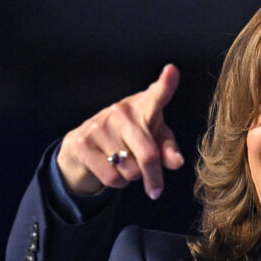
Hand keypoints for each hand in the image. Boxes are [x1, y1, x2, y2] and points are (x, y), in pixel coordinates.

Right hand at [57, 64, 184, 198]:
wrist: (85, 146)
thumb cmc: (130, 139)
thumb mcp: (153, 140)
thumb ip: (168, 149)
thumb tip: (176, 162)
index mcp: (143, 106)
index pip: (157, 95)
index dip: (166, 84)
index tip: (172, 71)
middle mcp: (122, 111)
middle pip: (149, 155)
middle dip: (154, 178)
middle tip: (155, 190)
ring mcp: (100, 125)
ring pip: (131, 171)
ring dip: (132, 177)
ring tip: (125, 164)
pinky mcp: (83, 143)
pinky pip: (112, 177)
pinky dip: (117, 183)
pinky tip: (113, 170)